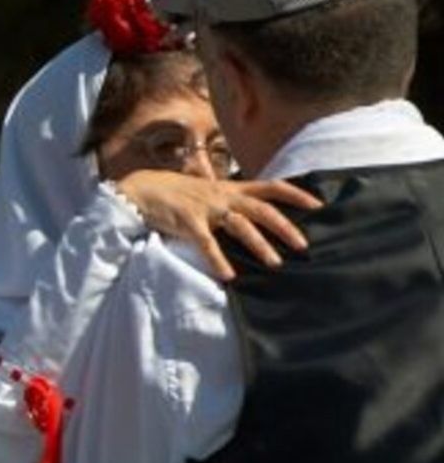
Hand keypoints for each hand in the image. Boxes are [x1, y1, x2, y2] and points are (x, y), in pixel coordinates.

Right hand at [116, 171, 323, 279]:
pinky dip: (218, 260)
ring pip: (240, 226)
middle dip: (285, 227)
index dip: (296, 194)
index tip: (319, 205)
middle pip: (262, 209)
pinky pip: (207, 244)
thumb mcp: (207, 191)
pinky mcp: (188, 223)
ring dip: (259, 245)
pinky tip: (228, 276)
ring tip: (275, 263)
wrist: (143, 189)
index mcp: (231, 188)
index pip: (271, 186)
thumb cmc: (175, 192)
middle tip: (303, 245)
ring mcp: (206, 209)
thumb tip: (247, 211)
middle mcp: (223, 196)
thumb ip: (228, 199)